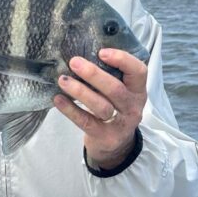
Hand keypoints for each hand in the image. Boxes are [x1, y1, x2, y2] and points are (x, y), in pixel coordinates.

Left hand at [53, 48, 146, 170]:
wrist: (117, 145)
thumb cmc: (114, 107)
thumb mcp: (120, 92)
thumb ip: (110, 75)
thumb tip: (82, 52)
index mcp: (138, 90)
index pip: (139, 71)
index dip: (122, 59)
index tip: (101, 52)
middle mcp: (133, 107)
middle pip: (116, 89)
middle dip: (94, 74)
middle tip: (74, 62)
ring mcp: (121, 124)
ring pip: (101, 106)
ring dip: (80, 91)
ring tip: (63, 80)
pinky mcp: (106, 137)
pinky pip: (86, 122)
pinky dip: (71, 109)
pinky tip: (58, 99)